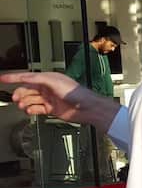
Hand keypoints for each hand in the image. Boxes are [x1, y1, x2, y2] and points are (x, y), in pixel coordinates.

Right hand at [0, 71, 117, 128]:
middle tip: (15, 98)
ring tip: (22, 105)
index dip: (14, 77)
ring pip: (30, 100)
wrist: (87, 108)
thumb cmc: (76, 93)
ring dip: (24, 103)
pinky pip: (36, 109)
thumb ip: (37, 79)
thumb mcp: (54, 81)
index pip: (27, 77)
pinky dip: (31, 110)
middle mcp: (48, 88)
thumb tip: (24, 78)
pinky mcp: (51, 109)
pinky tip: (29, 110)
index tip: (2, 78)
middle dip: (19, 93)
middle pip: (27, 90)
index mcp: (48, 78)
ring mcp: (49, 98)